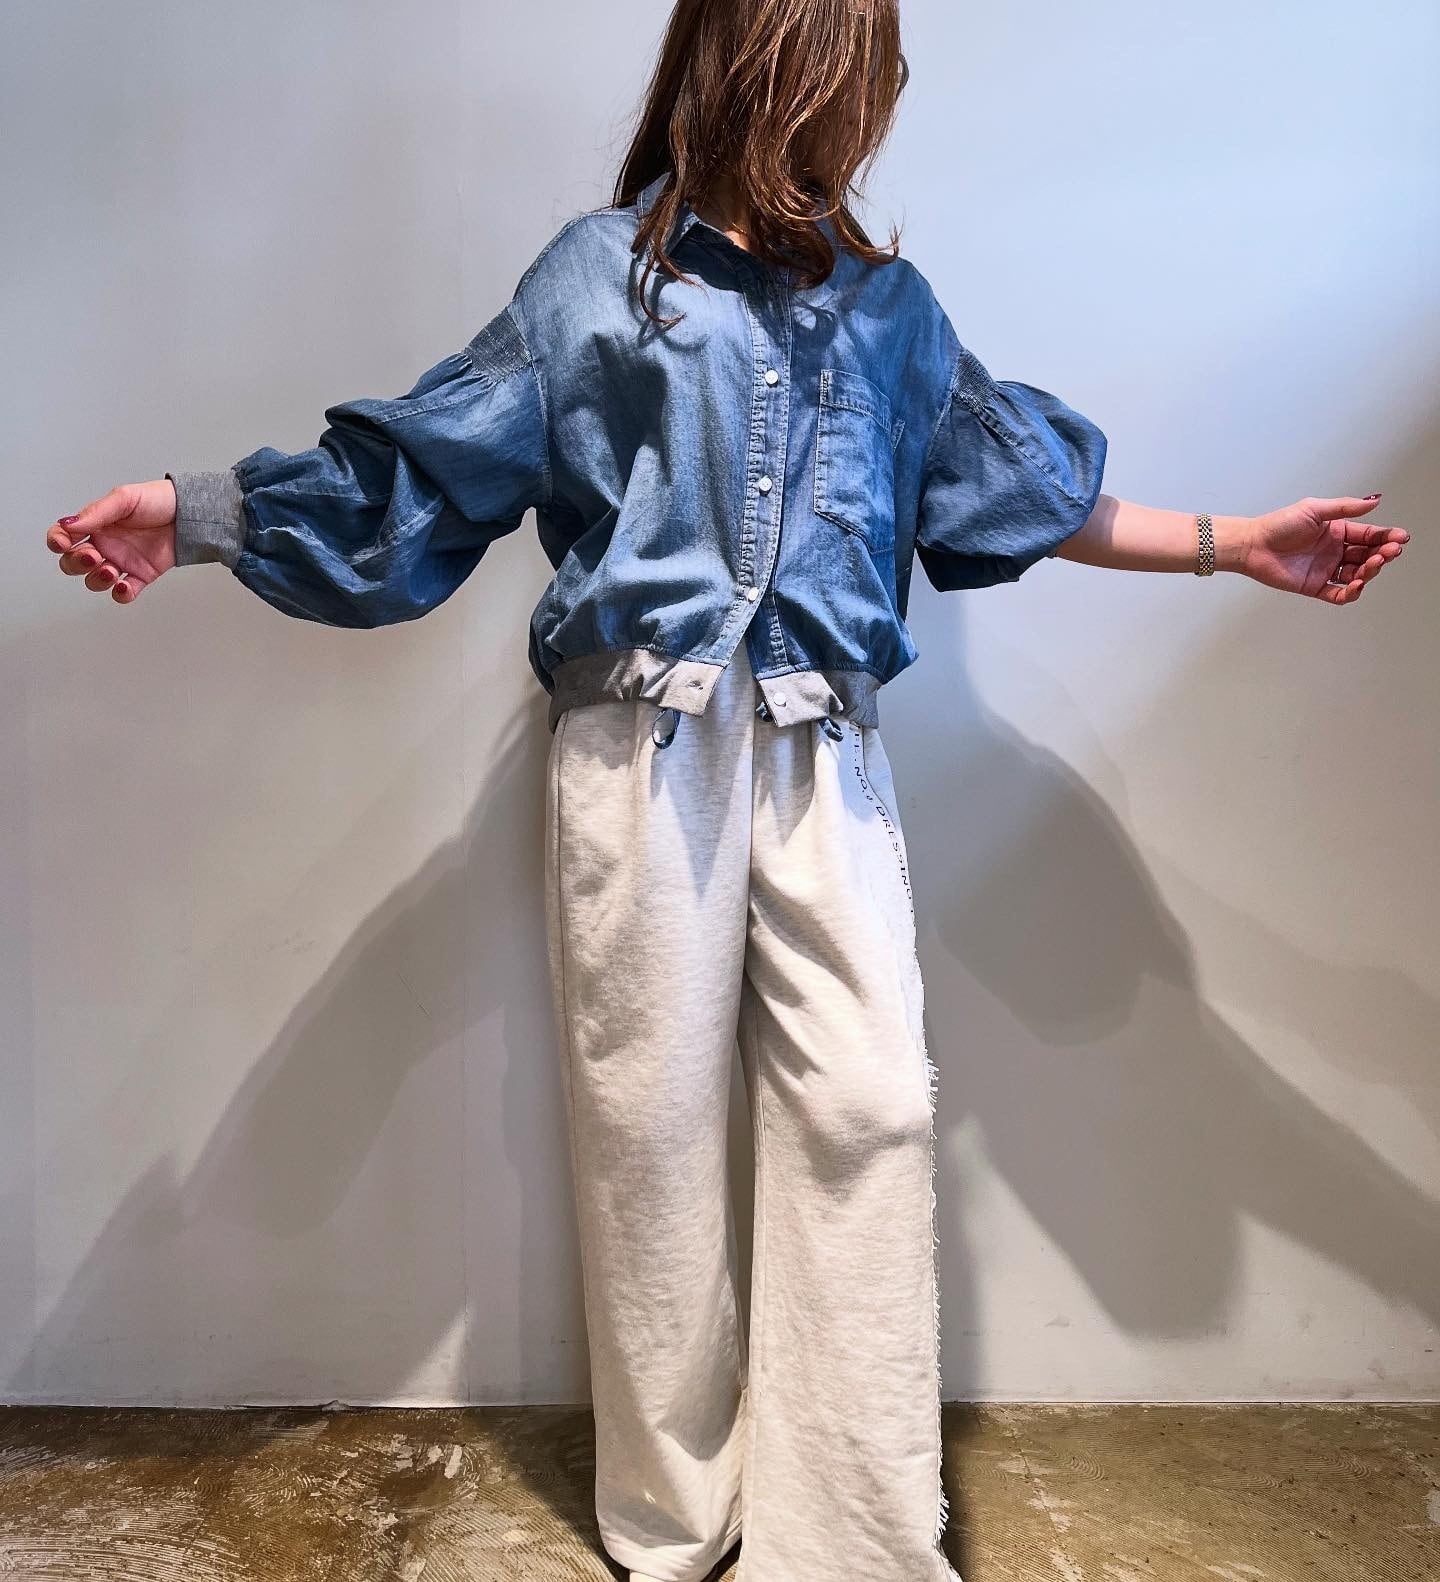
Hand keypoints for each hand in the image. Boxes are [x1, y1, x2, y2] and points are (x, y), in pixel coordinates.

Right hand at [45, 479, 177, 604]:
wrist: (190, 514)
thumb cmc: (158, 501)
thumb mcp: (124, 499)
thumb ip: (96, 513)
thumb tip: (70, 524)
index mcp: (95, 525)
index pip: (64, 537)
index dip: (57, 542)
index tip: (63, 543)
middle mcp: (104, 545)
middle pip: (73, 563)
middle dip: (76, 563)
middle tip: (93, 556)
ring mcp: (121, 562)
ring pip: (94, 581)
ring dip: (97, 580)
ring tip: (111, 570)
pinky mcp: (141, 576)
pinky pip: (124, 593)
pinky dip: (121, 594)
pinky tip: (124, 586)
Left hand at [1241, 495, 1408, 605]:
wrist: (1253, 545)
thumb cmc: (1278, 525)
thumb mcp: (1315, 509)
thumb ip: (1345, 507)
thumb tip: (1374, 500)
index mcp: (1337, 531)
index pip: (1369, 535)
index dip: (1386, 537)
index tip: (1400, 537)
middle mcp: (1335, 551)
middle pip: (1367, 555)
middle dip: (1382, 554)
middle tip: (1389, 552)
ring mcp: (1326, 569)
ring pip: (1357, 575)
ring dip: (1369, 572)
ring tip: (1371, 565)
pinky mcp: (1315, 586)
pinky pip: (1338, 594)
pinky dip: (1350, 593)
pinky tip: (1356, 585)